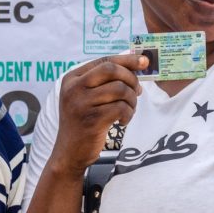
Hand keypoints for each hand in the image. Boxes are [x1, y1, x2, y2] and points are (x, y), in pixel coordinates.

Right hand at [50, 54, 146, 174]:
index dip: (127, 60)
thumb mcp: (86, 96)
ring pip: (120, 89)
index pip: (104, 61)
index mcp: (72, 78)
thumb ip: (105, 80)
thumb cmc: (83, 122)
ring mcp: (81, 104)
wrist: (69, 153)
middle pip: (112, 70)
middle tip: (137, 92)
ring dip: (131, 100)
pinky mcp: (91, 120)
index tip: (145, 61)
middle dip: (131, 79)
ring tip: (128, 110)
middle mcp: (74, 88)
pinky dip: (128, 114)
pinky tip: (123, 121)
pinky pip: (121, 108)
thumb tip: (137, 62)